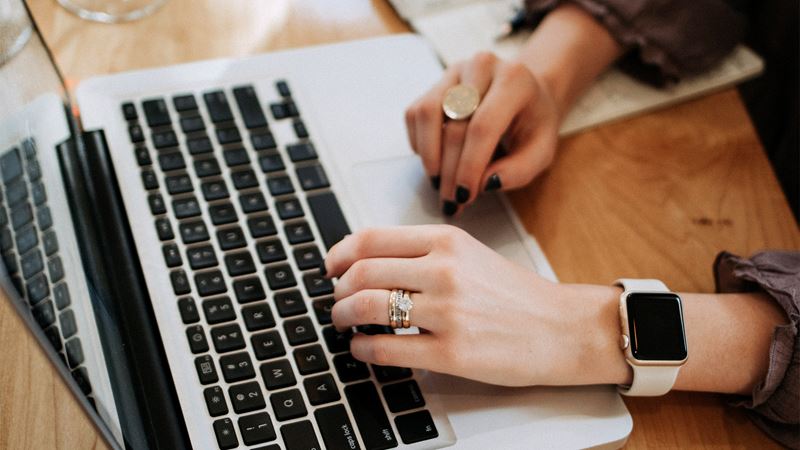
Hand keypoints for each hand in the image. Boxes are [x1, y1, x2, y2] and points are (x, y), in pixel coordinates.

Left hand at [324, 225, 626, 386]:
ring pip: (367, 308)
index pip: (371, 238)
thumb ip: (423, 253)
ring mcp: (447, 312)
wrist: (562, 328)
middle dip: (337, 290)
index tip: (330, 266)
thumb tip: (368, 261)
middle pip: (362, 272)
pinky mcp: (451, 353)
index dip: (339, 253)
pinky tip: (362, 349)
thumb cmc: (516, 295)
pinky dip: (362, 349)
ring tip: (344, 323)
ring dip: (343, 317)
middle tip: (336, 300)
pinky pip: (386, 348)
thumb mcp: (470, 254)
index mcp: (447, 241)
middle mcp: (444, 271)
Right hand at [404, 52, 559, 215]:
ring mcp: (455, 71)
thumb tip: (485, 183)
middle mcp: (482, 67)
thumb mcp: (541, 151)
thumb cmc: (533, 124)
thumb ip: (519, 171)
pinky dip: (420, 143)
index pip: (483, 126)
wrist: (526, 93)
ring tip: (439, 182)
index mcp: (514, 80)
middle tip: (451, 200)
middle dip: (450, 171)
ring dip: (429, 156)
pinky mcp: (436, 82)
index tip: (465, 195)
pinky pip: (415, 114)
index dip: (469, 165)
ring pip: (427, 114)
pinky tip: (436, 160)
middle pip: (454, 125)